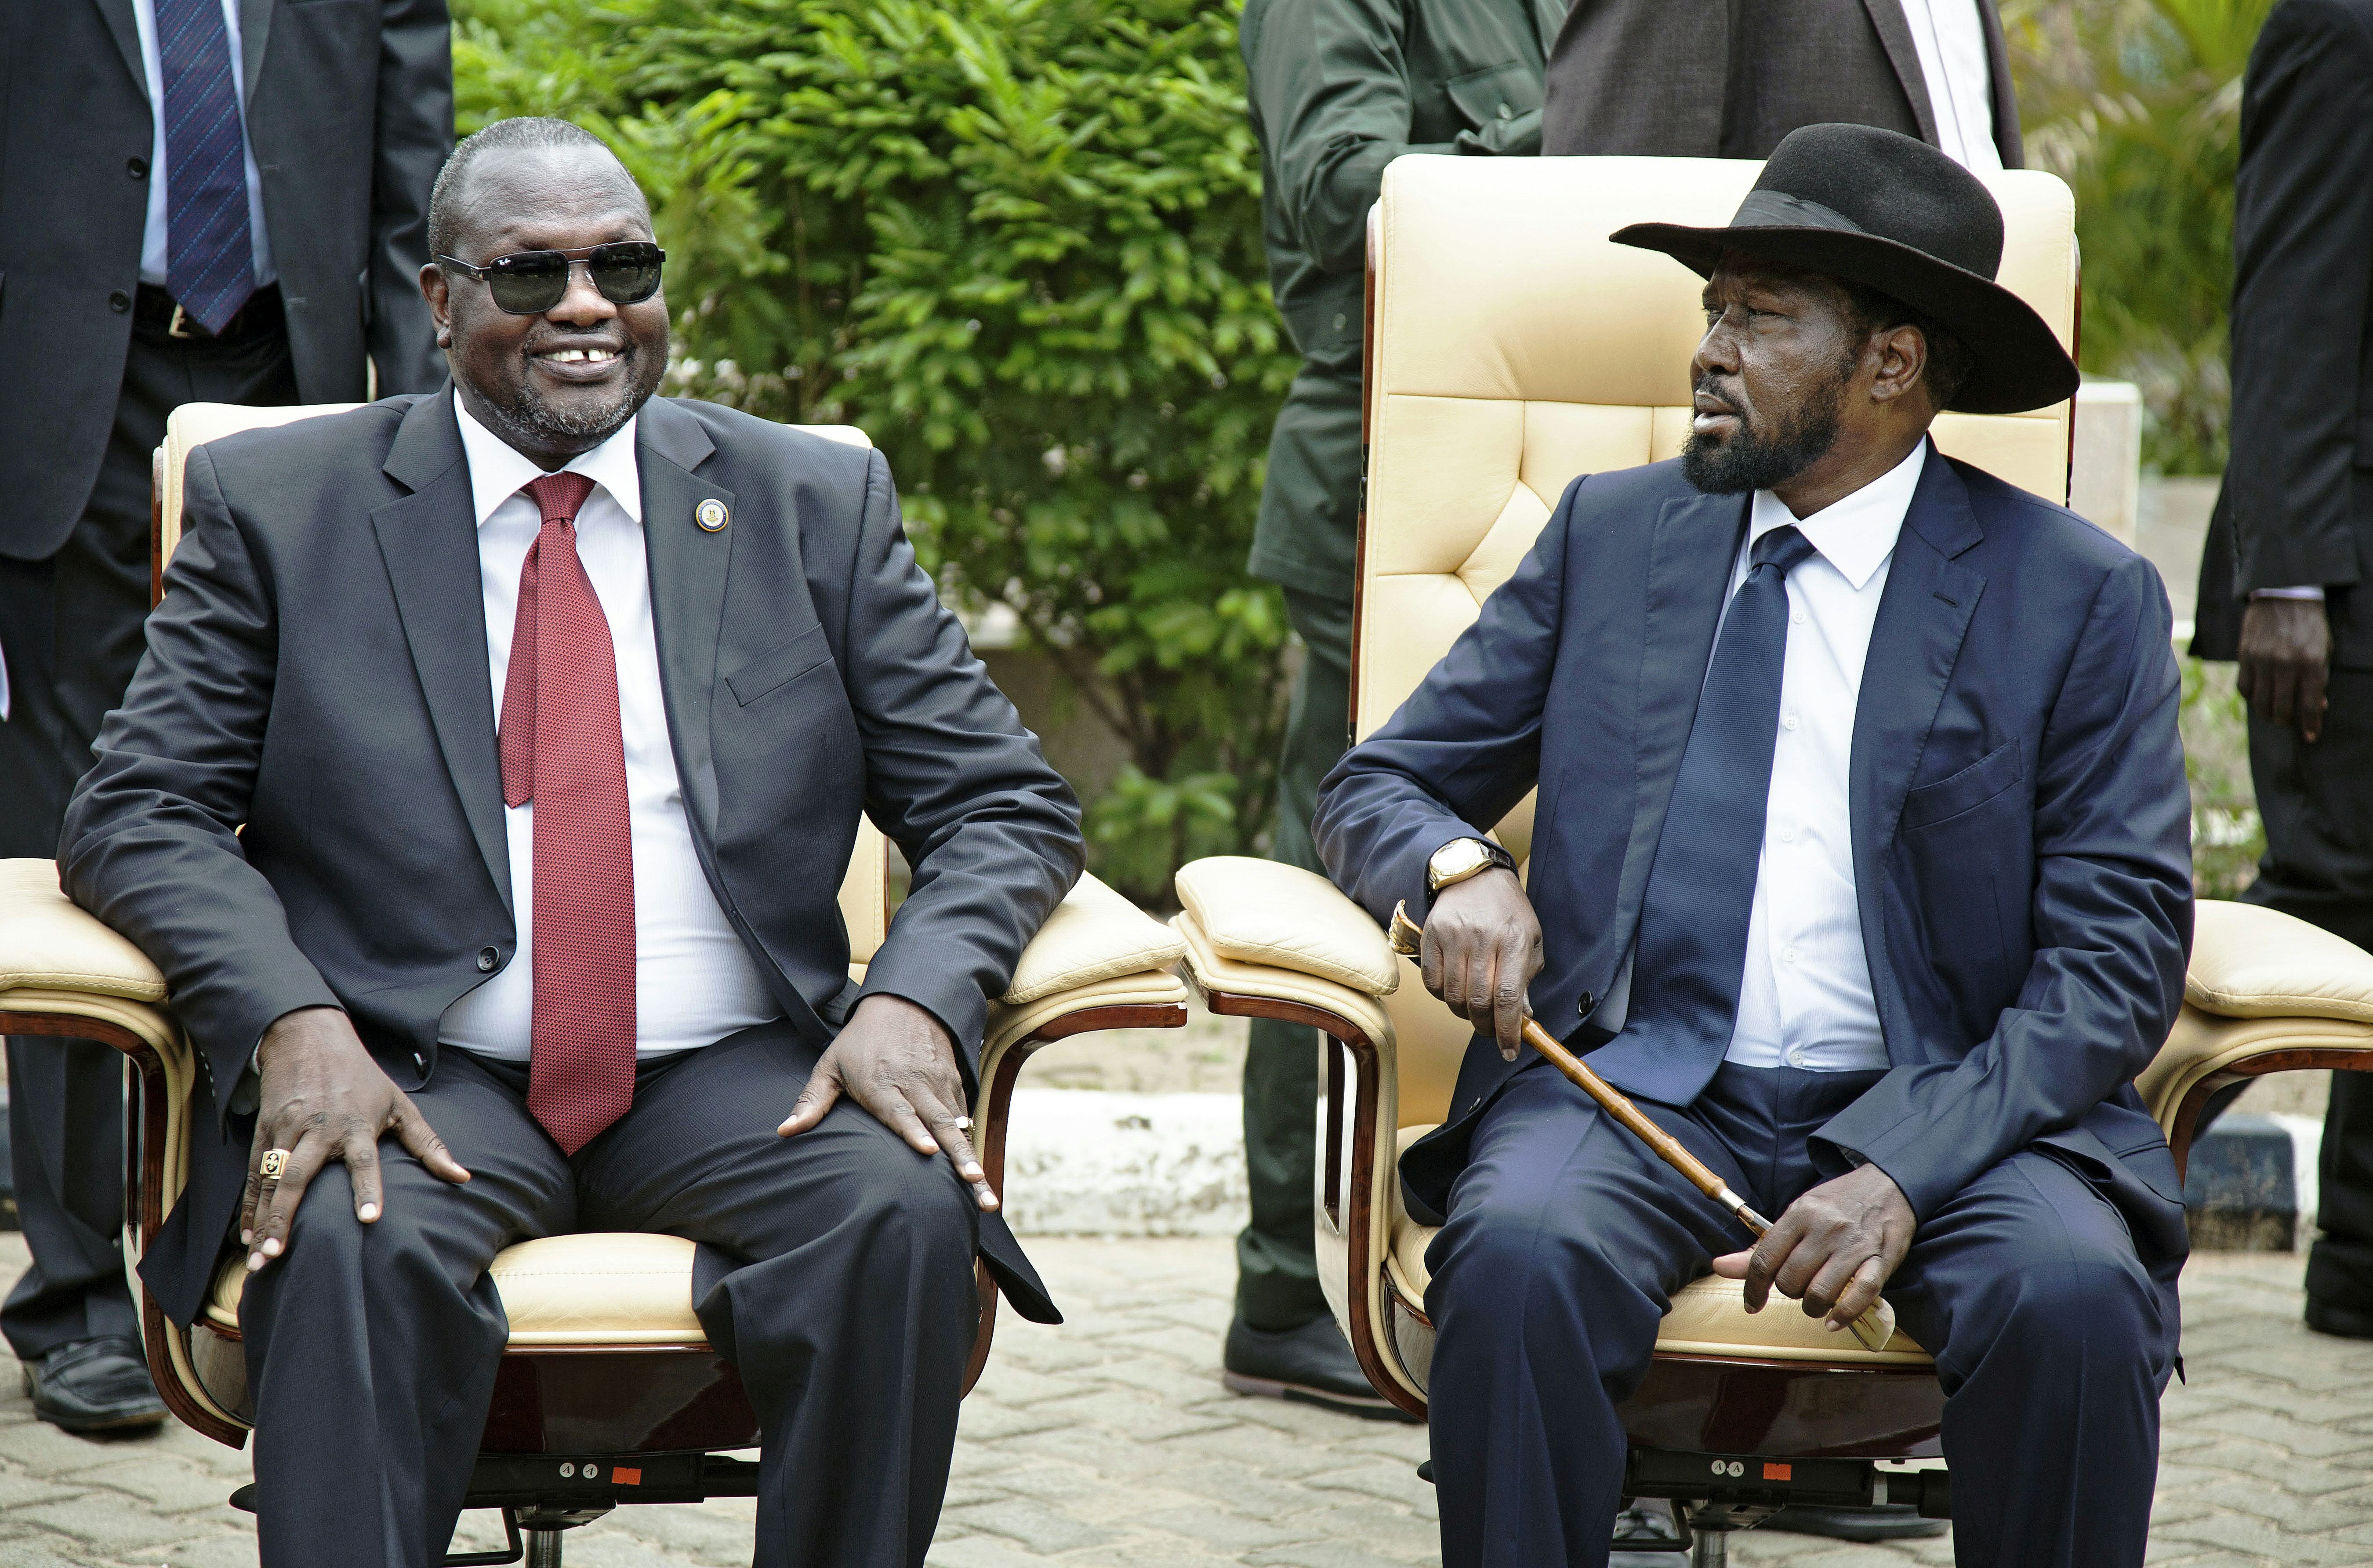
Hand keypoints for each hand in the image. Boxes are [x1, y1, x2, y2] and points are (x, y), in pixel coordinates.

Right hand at [241, 1007, 470, 1272]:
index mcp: (356, 1124)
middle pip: (300, 1176)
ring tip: (259, 1257)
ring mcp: (287, 1130)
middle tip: (278, 1254)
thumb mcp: (399, 1104)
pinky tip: (245, 1234)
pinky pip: (254, 1173)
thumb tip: (463, 1176)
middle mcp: (319, 1129)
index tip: (370, 1219)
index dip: (368, 1188)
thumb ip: (428, 1144)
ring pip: (271, 1179)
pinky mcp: (265, 1130)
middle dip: (286, 1217)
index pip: (364, 1160)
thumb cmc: (362, 1077)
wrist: (309, 1036)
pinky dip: (250, 1204)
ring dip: (263, 1218)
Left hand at [778, 994, 995, 1210]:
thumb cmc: (859, 1041)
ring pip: (958, 1124)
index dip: (914, 1131)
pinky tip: (979, 1168)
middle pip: (939, 1123)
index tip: (928, 1151)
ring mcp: (937, 1083)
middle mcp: (914, 1083)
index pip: (899, 1110)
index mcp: (881, 1082)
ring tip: (982, 1188)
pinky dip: (971, 1140)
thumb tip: (784, 1131)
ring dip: (971, 1156)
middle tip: (974, 1183)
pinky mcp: (953, 1082)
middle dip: (959, 1156)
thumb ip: (812, 1101)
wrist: (905, 1002)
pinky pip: (963, 1114)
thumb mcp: (830, 1065)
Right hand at [1420, 867, 1543, 1060]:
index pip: (1508, 996)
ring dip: (1465, 1014)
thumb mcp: (1530, 940)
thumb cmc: (1507, 912)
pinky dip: (1444, 997)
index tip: (1509, 1050)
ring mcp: (1453, 937)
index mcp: (1514, 940)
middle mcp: (1482, 938)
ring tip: (1474, 1009)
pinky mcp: (1431, 936)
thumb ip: (1527, 978)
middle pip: (1478, 1001)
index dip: (1507, 1030)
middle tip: (1492, 1031)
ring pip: (1453, 997)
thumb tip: (1521, 1018)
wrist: (1474, 876)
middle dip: (1486, 1027)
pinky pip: (1432, 983)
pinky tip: (1456, 990)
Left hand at [1711, 1164, 1912, 1333]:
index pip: (1765, 1259)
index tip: (1752, 1303)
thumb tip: (1720, 1266)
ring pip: (1819, 1293)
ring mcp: (1854, 1246)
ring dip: (1812, 1307)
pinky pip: (1859, 1297)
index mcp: (1800, 1214)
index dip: (1753, 1288)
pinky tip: (1833, 1320)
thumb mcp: (1797, 1215)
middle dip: (1788, 1292)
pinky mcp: (1880, 1261)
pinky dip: (1842, 1315)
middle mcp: (1825, 1228)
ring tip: (1816, 1300)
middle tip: (1798, 1285)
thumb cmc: (1837, 1204)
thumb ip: (1762, 1245)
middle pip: (1790, 1280)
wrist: (1888, 1184)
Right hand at [2238, 596, 2332, 741]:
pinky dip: (2252, 698)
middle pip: (2281, 708)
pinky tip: (2259, 697)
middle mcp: (2285, 663)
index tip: (2310, 737)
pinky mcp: (2245, 655)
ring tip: (2274, 714)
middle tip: (2290, 723)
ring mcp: (2262, 660)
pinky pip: (2244, 687)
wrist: (2285, 594)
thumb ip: (2320, 678)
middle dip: (2287, 722)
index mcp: (2310, 662)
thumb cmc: (2310, 624)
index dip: (2309, 725)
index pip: (2308, 705)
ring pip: (2260, 702)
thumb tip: (2317, 707)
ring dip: (2267, 714)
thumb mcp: (2324, 649)